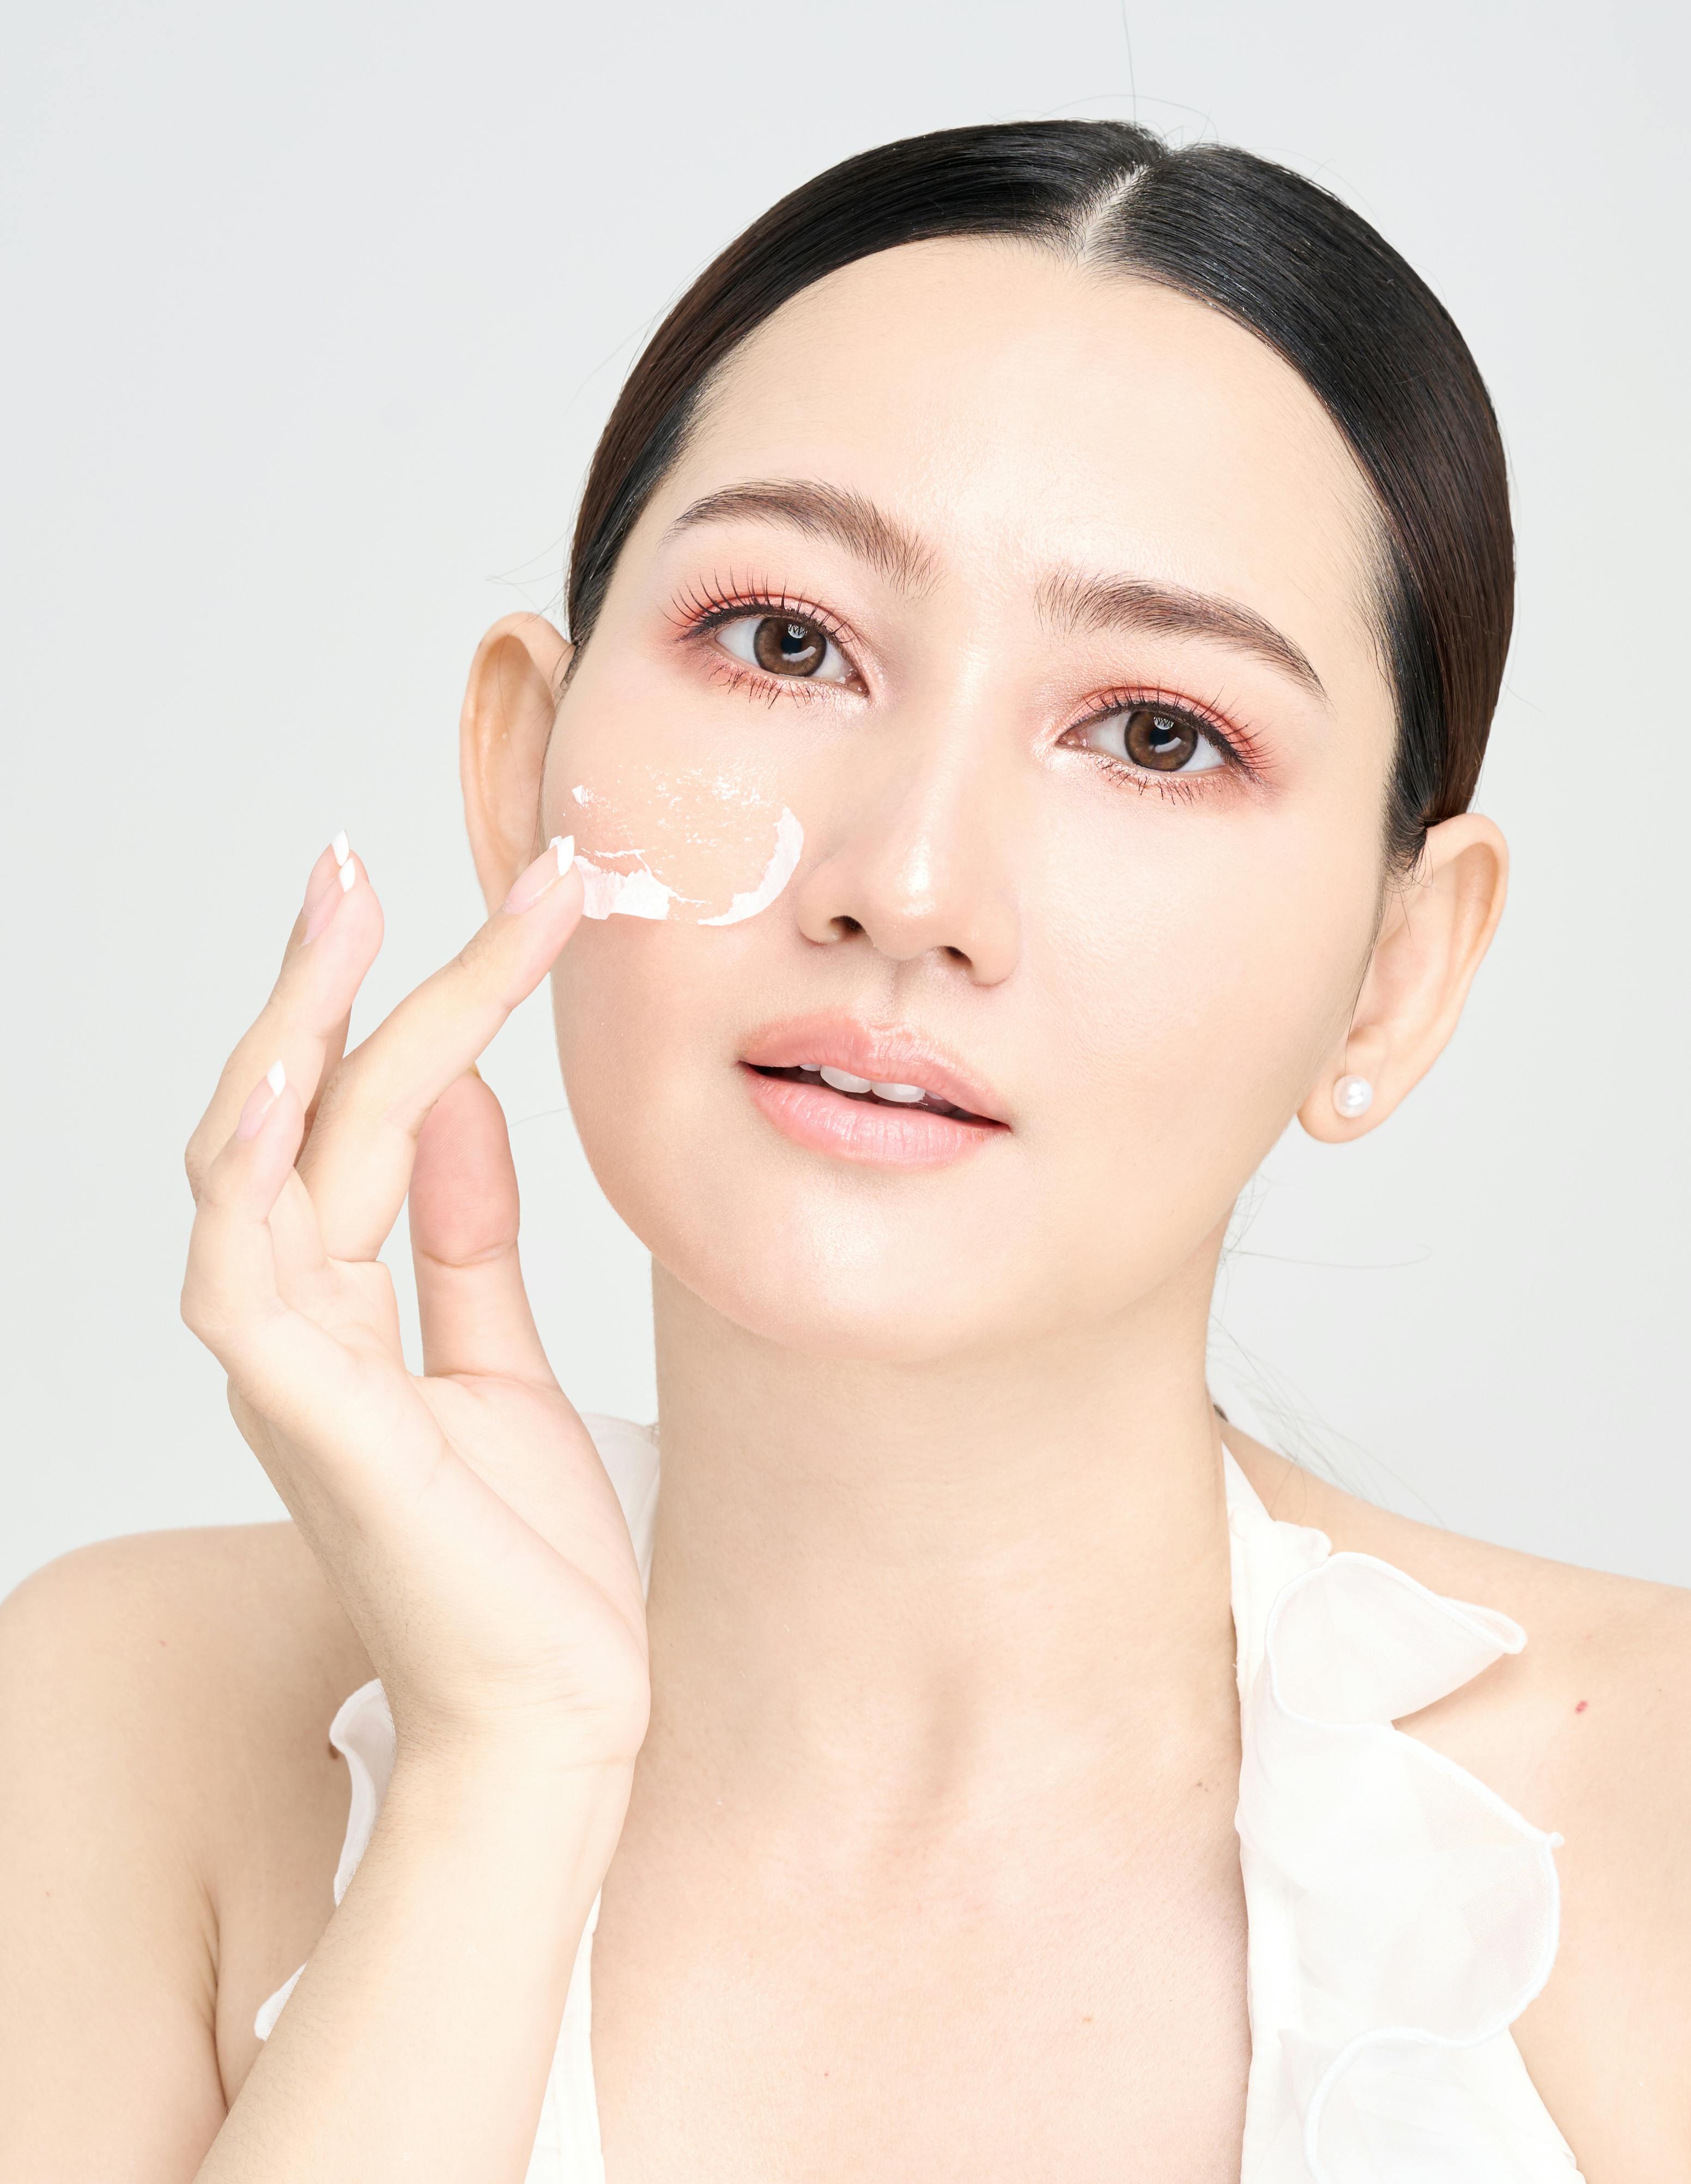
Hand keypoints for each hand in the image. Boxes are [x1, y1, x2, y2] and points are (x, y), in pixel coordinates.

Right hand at [181, 837, 648, 1778]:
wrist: (558, 1709)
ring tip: (341, 917)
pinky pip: (251, 1277)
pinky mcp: (318, 1426)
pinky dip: (259, 1173)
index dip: (380, 1013)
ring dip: (292, 1039)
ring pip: (253, 1172)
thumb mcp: (499, 1357)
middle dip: (323, 987)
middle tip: (356, 862)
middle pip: (286, 1122)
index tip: (449, 912)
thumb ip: (465, 1234)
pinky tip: (294, 1078)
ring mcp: (289, 1378)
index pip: (340, 1128)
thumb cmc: (520, 1556)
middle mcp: (291, 1333)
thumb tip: (456, 1097)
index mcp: (333, 1316)